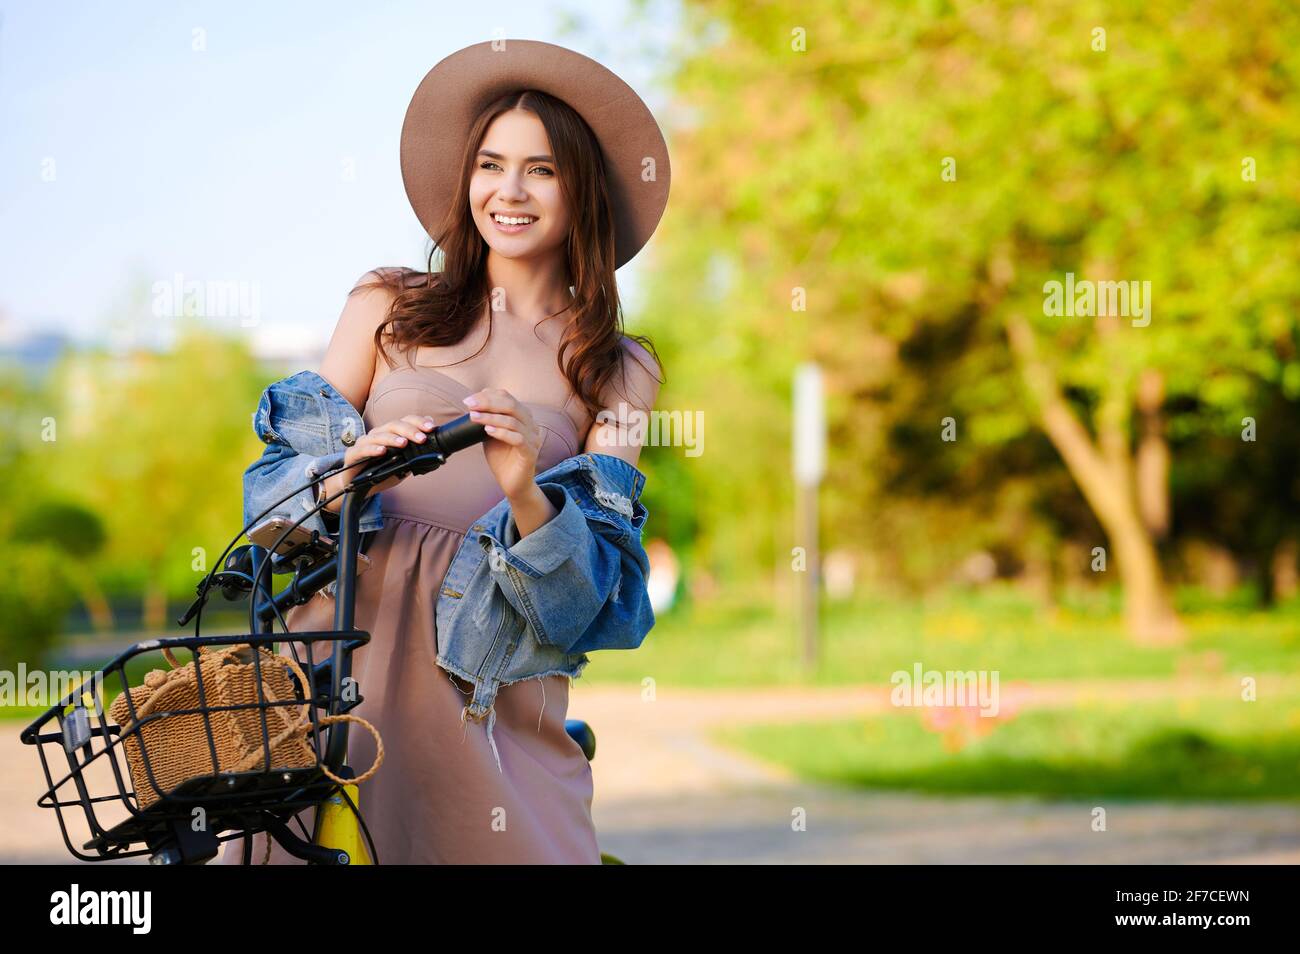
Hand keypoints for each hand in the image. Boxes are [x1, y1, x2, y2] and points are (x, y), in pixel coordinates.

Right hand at [321, 414, 437, 511]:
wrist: (359, 488)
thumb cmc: (381, 473)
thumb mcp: (403, 464)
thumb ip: (416, 454)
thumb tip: (434, 446)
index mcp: (391, 433)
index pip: (406, 421)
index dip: (419, 422)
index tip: (432, 428)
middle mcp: (378, 434)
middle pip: (394, 425)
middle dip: (410, 430)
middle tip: (422, 438)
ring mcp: (364, 443)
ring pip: (379, 435)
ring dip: (392, 438)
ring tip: (404, 443)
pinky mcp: (352, 455)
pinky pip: (362, 449)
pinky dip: (372, 449)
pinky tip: (382, 451)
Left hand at [462, 388, 541, 500]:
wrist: (512, 484)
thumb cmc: (502, 459)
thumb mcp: (491, 435)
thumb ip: (487, 420)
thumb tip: (473, 404)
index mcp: (523, 417)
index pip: (507, 398)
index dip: (488, 396)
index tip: (469, 400)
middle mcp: (531, 425)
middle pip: (512, 405)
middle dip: (488, 403)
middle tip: (470, 405)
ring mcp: (533, 439)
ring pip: (513, 421)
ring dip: (491, 417)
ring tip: (474, 418)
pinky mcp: (531, 453)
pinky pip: (518, 439)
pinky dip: (502, 432)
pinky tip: (488, 431)